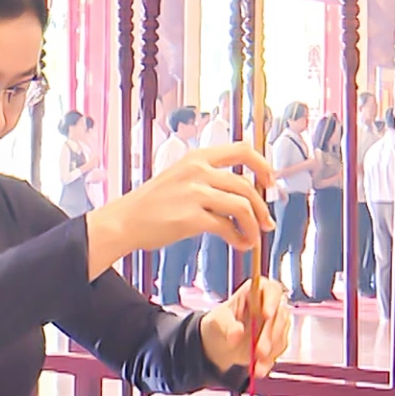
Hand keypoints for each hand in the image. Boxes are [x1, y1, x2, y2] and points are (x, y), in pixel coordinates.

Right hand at [84, 143, 274, 273]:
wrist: (124, 221)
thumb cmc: (152, 204)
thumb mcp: (180, 177)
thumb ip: (208, 179)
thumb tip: (241, 194)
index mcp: (197, 157)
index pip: (243, 150)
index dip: (263, 166)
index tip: (270, 183)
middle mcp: (197, 170)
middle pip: (246, 185)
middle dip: (262, 207)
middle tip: (267, 223)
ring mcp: (194, 193)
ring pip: (242, 206)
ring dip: (254, 225)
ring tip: (253, 238)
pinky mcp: (191, 217)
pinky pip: (227, 227)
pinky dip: (240, 238)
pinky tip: (240, 245)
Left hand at [201, 276, 291, 377]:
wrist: (219, 345)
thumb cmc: (218, 324)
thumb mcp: (216, 322)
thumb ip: (226, 325)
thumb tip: (238, 332)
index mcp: (255, 292)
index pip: (271, 289)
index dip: (272, 300)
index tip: (266, 315)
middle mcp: (270, 305)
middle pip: (279, 316)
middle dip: (270, 335)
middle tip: (259, 351)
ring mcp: (276, 324)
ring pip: (281, 335)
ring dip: (270, 351)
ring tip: (256, 366)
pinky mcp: (277, 340)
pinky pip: (278, 350)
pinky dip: (269, 361)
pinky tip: (258, 369)